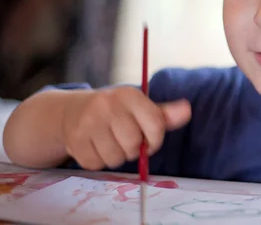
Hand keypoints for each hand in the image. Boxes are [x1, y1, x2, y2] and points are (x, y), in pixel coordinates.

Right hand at [61, 86, 190, 170]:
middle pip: (133, 144)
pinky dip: (99, 161)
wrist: (74, 110)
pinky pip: (96, 165)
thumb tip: (187, 110)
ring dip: (116, 157)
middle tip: (125, 141)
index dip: (155, 140)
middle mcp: (108, 104)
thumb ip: (164, 115)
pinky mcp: (74, 138)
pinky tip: (95, 147)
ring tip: (109, 142)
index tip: (148, 140)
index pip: (156, 125)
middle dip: (132, 149)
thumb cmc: (116, 112)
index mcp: (129, 95)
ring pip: (115, 158)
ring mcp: (89, 121)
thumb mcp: (140, 108)